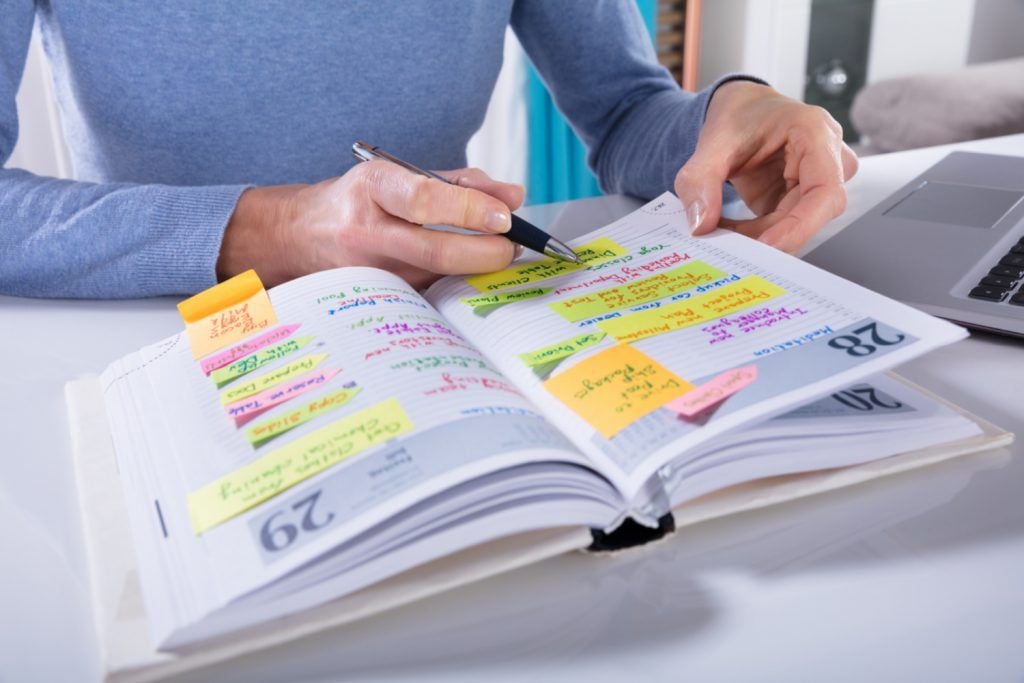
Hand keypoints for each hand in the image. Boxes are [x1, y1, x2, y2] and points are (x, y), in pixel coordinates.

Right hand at [217, 162, 524, 288]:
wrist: (299, 235)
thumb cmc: (360, 200)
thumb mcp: (398, 174)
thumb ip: (458, 183)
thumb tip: (513, 197)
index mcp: (372, 188)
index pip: (424, 199)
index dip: (469, 209)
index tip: (505, 216)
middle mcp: (366, 231)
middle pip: (435, 251)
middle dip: (486, 253)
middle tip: (513, 247)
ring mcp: (368, 272)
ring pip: (437, 278)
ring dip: (476, 269)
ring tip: (497, 254)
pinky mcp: (375, 299)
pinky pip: (427, 293)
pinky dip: (455, 283)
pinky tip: (469, 274)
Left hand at [674, 81, 858, 253]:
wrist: (741, 111)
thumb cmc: (738, 116)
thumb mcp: (712, 140)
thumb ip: (700, 179)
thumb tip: (700, 224)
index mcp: (815, 133)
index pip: (824, 192)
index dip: (799, 225)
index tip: (766, 246)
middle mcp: (827, 159)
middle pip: (810, 215)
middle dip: (769, 235)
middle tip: (729, 246)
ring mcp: (816, 181)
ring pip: (797, 225)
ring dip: (758, 235)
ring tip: (720, 231)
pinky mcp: (800, 198)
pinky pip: (783, 226)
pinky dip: (755, 233)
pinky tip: (728, 227)